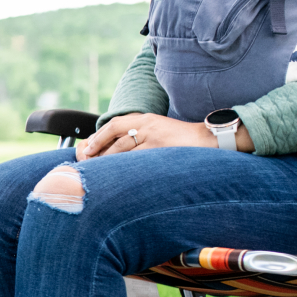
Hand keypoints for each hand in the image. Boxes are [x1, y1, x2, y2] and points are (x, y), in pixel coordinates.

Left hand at [76, 112, 252, 158]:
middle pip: (114, 136)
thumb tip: (115, 152)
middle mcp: (147, 125)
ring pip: (122, 149)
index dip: (99, 136)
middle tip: (88, 163)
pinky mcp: (159, 150)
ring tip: (99, 173)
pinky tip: (117, 177)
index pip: (115, 124)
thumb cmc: (182, 141)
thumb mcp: (158, 131)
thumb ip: (139, 137)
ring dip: (108, 161)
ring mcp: (153, 137)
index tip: (88, 149)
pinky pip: (135, 160)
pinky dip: (123, 168)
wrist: (208, 141)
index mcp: (145, 119)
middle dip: (99, 150)